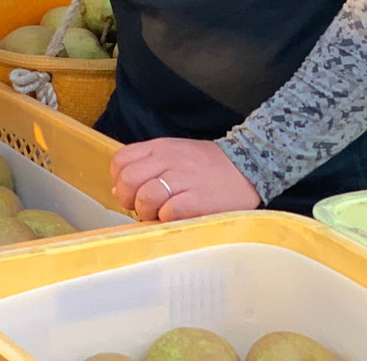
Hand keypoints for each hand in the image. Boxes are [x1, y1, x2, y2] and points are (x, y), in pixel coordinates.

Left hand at [110, 137, 259, 221]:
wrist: (248, 167)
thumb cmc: (207, 166)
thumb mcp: (174, 154)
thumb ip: (146, 166)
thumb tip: (118, 188)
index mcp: (160, 148)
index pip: (121, 160)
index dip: (119, 180)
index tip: (129, 191)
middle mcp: (168, 160)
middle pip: (128, 180)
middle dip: (129, 199)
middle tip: (143, 207)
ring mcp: (183, 179)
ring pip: (146, 197)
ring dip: (148, 211)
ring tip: (161, 214)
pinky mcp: (198, 200)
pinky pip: (169, 212)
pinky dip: (167, 218)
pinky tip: (176, 216)